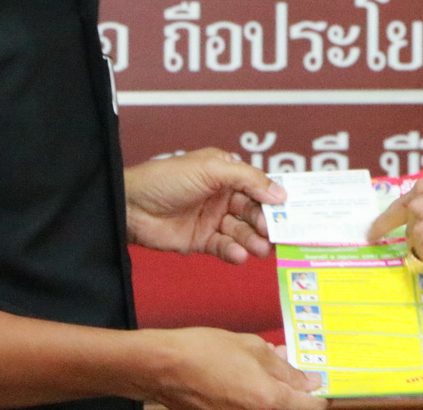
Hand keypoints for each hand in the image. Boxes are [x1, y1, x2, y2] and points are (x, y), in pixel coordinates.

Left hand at [125, 148, 284, 262]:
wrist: (130, 206)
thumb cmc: (167, 178)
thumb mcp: (212, 169)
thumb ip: (248, 179)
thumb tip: (280, 193)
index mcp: (226, 173)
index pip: (258, 185)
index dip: (274, 198)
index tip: (292, 210)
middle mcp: (222, 195)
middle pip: (253, 211)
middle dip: (265, 223)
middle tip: (275, 234)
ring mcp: (212, 219)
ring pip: (241, 231)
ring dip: (253, 240)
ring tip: (260, 249)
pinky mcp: (201, 241)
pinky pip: (224, 247)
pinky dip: (233, 252)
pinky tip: (238, 254)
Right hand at [142, 328, 325, 409]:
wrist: (163, 368)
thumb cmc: (204, 351)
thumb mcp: (252, 347)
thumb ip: (284, 367)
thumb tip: (307, 380)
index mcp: (268, 399)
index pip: (311, 406)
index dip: (318, 394)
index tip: (316, 383)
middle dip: (295, 395)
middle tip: (292, 376)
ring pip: (270, 409)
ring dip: (274, 396)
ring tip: (265, 374)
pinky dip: (255, 400)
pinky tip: (248, 382)